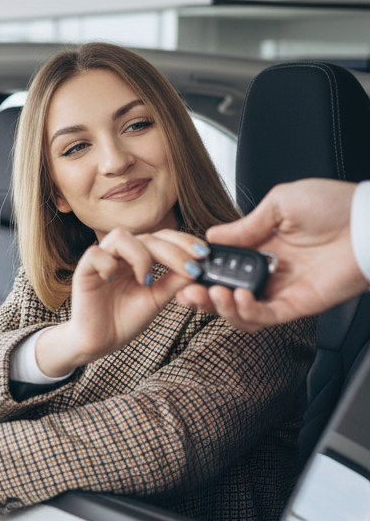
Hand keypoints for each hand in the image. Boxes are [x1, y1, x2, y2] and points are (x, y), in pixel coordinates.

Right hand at [35, 228, 207, 376]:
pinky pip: (96, 254)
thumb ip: (174, 281)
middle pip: (147, 236)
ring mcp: (102, 260)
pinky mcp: (84, 270)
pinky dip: (108, 264)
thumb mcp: (157, 299)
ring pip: (121, 237)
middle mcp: (121, 255)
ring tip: (146, 280)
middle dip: (172, 251)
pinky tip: (114, 280)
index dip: (183, 241)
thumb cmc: (125, 319)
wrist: (101, 341)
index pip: (162, 238)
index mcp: (139, 258)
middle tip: (189, 268)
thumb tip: (199, 266)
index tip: (204, 254)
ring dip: (140, 256)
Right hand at [175, 179, 366, 331]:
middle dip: (202, 297)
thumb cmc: (335, 206)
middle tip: (186, 293)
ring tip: (213, 295)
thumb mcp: (280, 203)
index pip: (223, 266)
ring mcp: (284, 290)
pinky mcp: (300, 304)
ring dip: (221, 308)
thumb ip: (244, 225)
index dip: (201, 271)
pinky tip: (238, 298)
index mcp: (262, 246)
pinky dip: (247, 312)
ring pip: (242, 312)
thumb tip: (212, 237)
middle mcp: (270, 271)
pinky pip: (266, 317)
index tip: (185, 268)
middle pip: (226, 293)